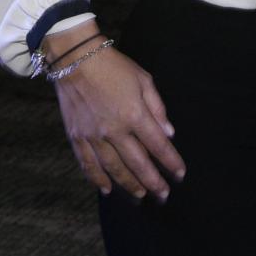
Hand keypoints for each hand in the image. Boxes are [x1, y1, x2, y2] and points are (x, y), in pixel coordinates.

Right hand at [48, 30, 184, 200]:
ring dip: (128, 184)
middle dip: (152, 181)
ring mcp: (93, 136)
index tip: (179, 174)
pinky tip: (106, 189)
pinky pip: (88, 164)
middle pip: (137, 163)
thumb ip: (157, 108)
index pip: (158, 145)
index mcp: (134, 114)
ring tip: (141, 195)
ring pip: (113, 169)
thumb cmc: (114, 67)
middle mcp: (114, 130)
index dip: (170, 162)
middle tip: (163, 195)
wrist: (75, 60)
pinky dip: (97, 179)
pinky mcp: (77, 137)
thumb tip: (169, 134)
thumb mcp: (144, 80)